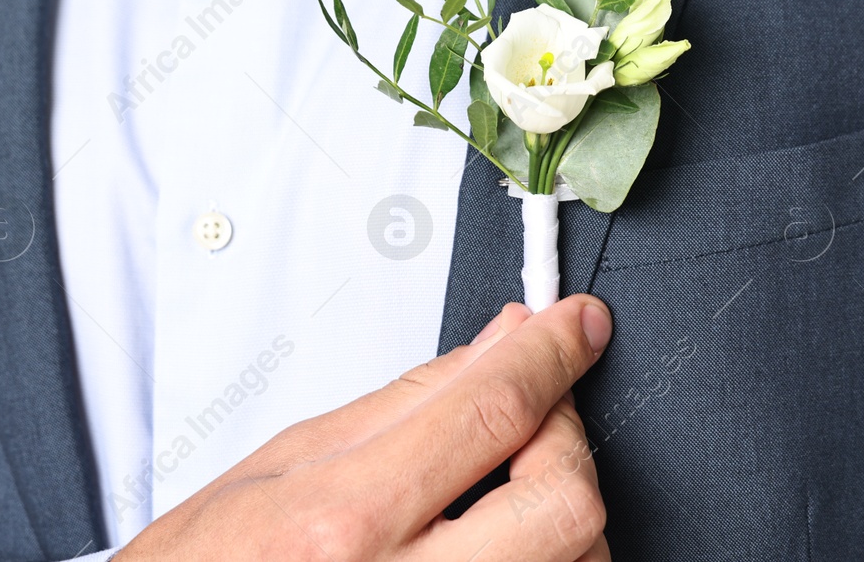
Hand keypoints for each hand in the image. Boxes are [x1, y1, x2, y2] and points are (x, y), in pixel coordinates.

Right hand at [116, 296, 612, 561]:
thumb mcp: (287, 460)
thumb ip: (405, 402)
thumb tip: (496, 346)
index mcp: (344, 519)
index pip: (486, 412)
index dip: (547, 354)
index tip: (576, 325)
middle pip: (561, 502)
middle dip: (567, 435)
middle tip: (539, 410)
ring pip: (577, 559)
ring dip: (562, 505)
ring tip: (506, 483)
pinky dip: (550, 554)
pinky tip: (506, 533)